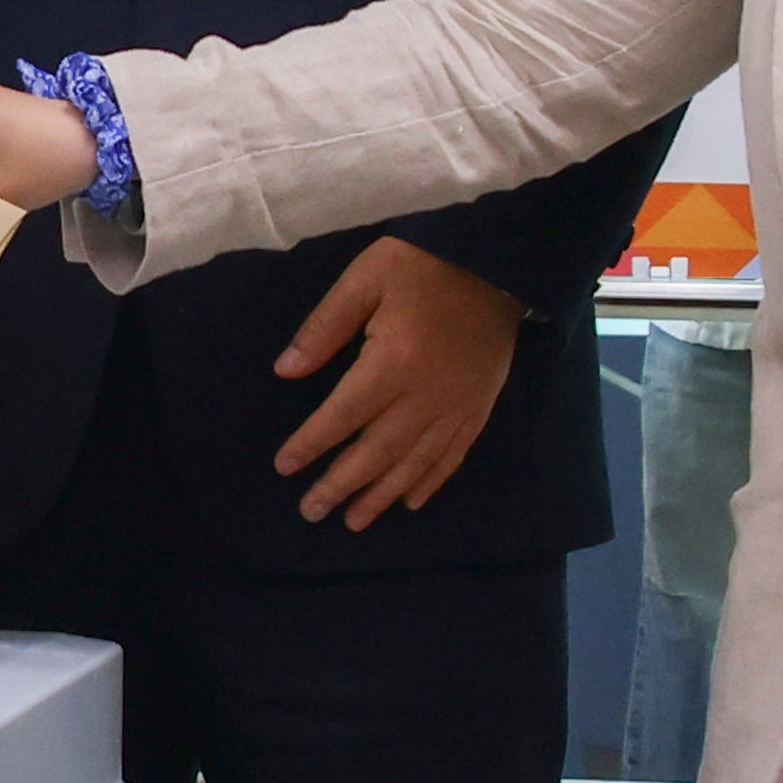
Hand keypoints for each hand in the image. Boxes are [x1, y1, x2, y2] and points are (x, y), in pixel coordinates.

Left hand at [267, 239, 526, 530]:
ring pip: (413, 463)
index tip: (285, 467)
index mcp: (393, 362)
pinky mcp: (478, 408)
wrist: (497, 261)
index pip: (343, 416)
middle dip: (341, 485)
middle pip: (376, 452)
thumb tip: (286, 370)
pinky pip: (452, 456)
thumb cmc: (422, 265)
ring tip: (354, 521)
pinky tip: (409, 502)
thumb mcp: (365, 279)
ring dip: (381, 496)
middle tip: (312, 511)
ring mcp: (456, 406)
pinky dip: (429, 483)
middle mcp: (425, 395)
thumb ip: (325, 326)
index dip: (312, 444)